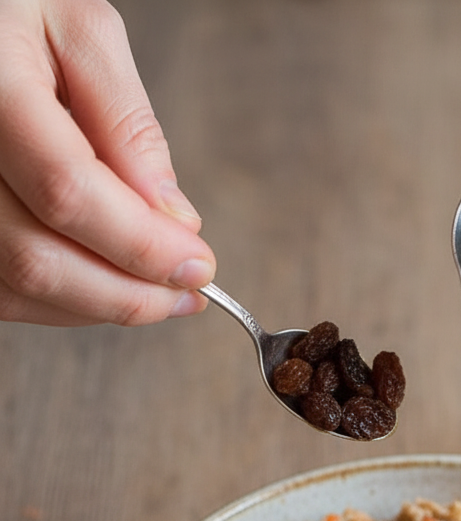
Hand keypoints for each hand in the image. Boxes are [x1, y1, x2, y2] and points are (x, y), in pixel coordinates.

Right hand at [0, 0, 215, 325]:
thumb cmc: (12, 7)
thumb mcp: (79, 29)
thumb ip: (128, 122)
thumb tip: (173, 219)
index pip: (67, 193)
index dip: (141, 245)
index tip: (198, 265)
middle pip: (38, 259)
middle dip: (128, 293)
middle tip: (187, 291)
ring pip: (20, 288)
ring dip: (100, 306)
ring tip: (157, 292)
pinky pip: (5, 291)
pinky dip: (65, 302)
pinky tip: (106, 281)